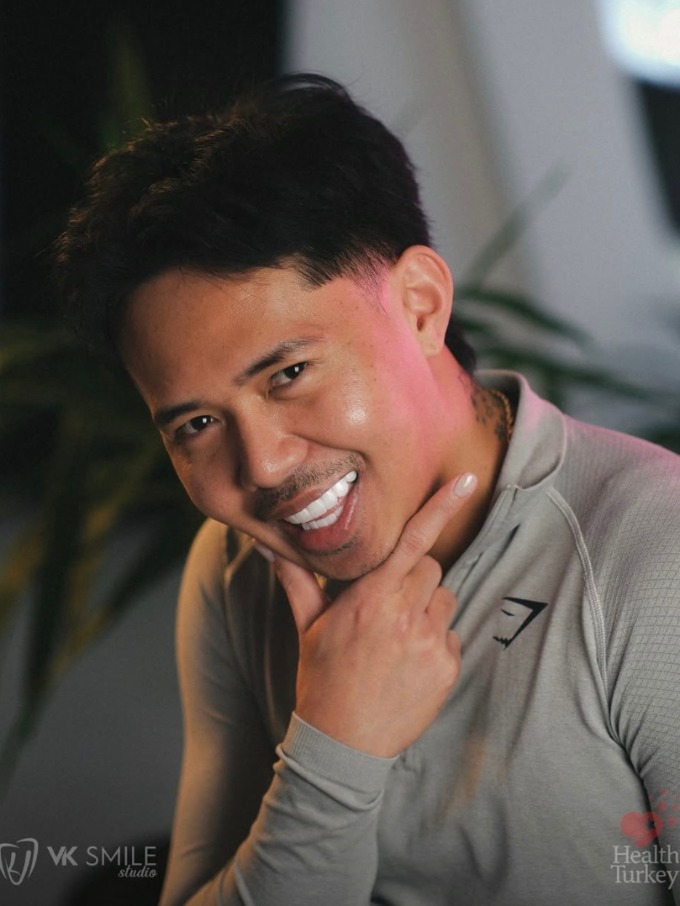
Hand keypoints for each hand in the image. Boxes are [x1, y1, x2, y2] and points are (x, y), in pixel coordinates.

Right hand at [272, 473, 476, 757]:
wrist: (343, 743)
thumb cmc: (322, 678)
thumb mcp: (308, 626)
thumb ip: (296, 580)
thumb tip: (266, 547)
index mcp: (371, 597)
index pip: (413, 541)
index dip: (440, 507)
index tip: (466, 481)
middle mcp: (405, 614)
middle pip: (431, 567)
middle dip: (415, 576)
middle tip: (390, 602)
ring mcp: (430, 642)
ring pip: (444, 599)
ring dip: (427, 608)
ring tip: (398, 636)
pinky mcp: (447, 668)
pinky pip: (451, 635)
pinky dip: (435, 641)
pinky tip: (409, 662)